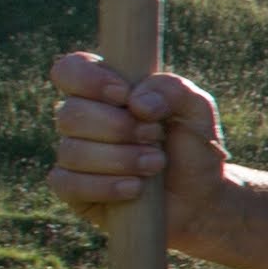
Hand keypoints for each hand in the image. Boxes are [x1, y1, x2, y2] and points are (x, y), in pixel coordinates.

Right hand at [49, 52, 228, 241]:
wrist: (201, 198)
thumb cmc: (193, 146)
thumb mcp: (196, 108)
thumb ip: (172, 89)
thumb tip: (136, 103)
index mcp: (104, 91)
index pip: (69, 70)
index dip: (88, 80)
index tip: (124, 95)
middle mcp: (83, 121)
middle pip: (70, 114)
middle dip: (118, 127)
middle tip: (156, 136)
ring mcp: (75, 156)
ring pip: (71, 151)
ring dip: (120, 158)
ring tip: (156, 164)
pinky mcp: (75, 191)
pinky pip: (67, 185)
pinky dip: (104, 186)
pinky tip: (134, 188)